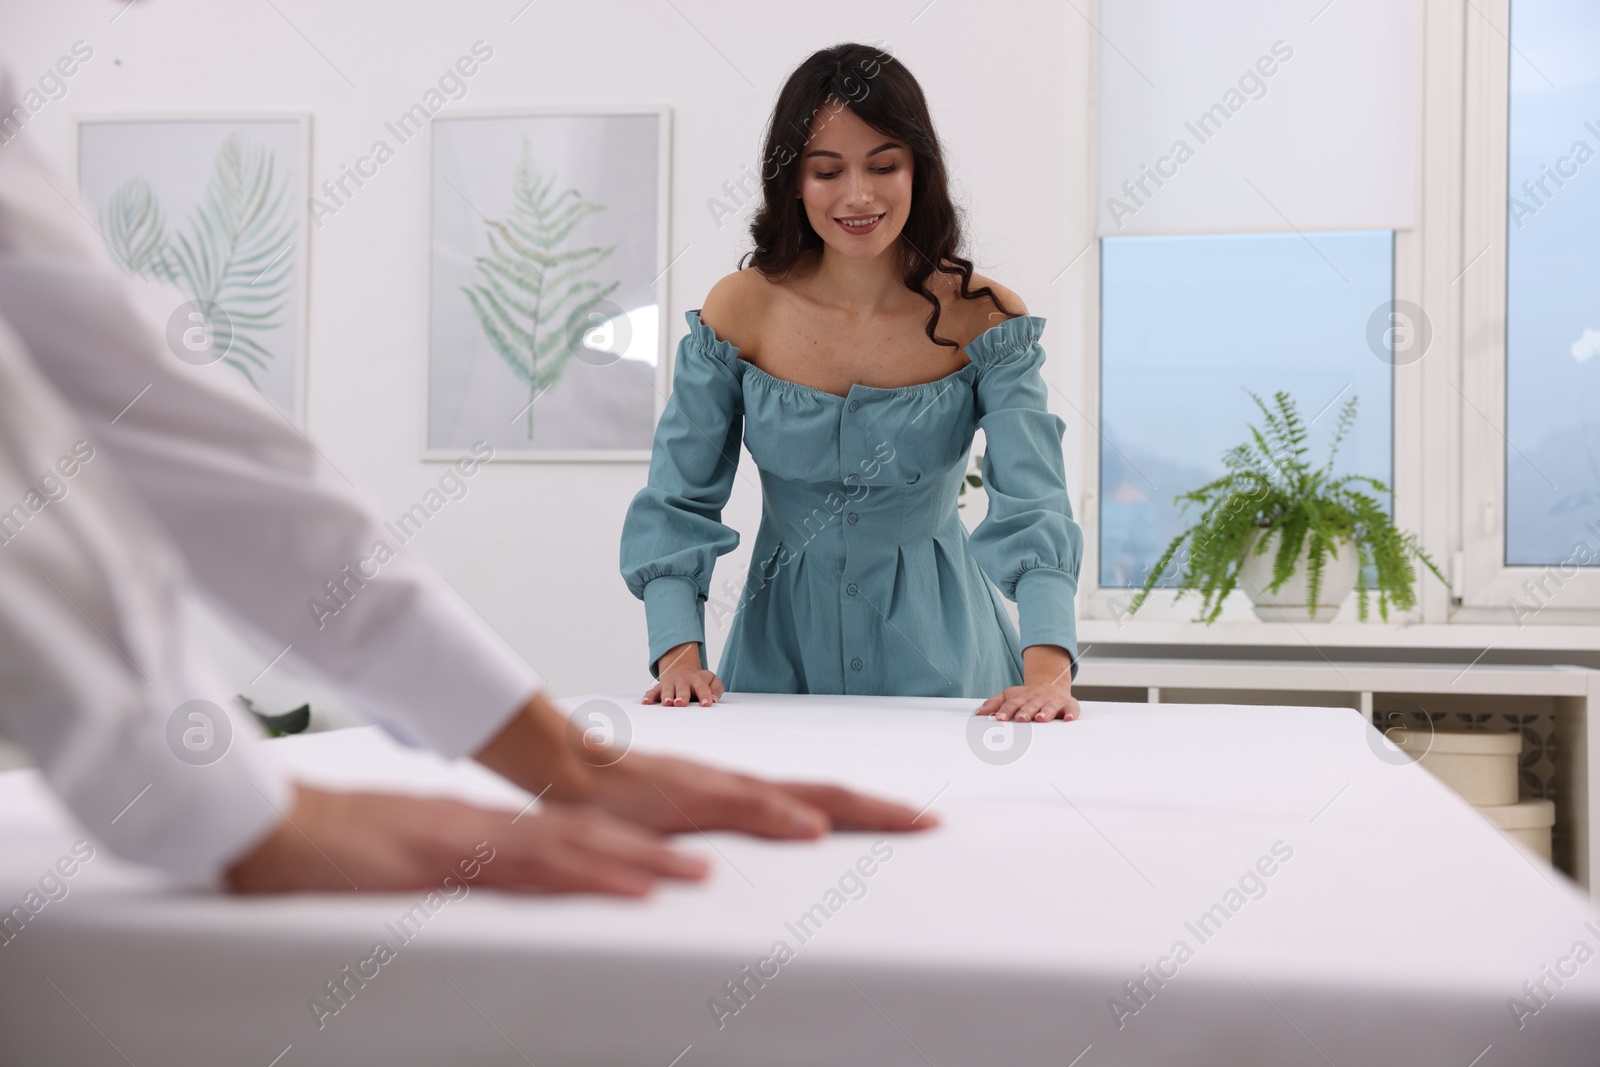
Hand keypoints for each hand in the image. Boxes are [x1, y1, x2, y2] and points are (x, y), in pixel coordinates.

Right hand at [224, 784, 708, 896]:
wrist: (267, 828)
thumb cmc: (326, 850)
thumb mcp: (397, 865)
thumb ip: (441, 874)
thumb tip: (470, 890)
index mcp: (475, 832)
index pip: (561, 839)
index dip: (619, 850)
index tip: (667, 863)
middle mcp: (483, 829)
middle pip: (584, 838)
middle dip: (650, 855)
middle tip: (708, 870)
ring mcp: (469, 841)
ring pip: (573, 848)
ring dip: (639, 863)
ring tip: (694, 876)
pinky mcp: (447, 860)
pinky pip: (531, 870)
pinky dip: (586, 876)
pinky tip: (627, 887)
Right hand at [474, 691, 939, 838]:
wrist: (572, 767)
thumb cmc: (630, 798)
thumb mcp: (692, 820)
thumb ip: (732, 828)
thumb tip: (776, 843)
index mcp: (748, 793)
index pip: (822, 799)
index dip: (871, 810)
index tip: (916, 823)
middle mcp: (743, 784)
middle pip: (827, 792)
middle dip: (882, 810)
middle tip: (931, 823)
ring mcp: (720, 788)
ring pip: (799, 795)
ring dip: (852, 809)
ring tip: (898, 822)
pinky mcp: (691, 798)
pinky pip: (744, 807)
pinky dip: (782, 816)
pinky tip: (812, 828)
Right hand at [644, 641, 723, 705]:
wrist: (681, 670)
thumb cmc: (699, 682)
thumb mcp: (712, 681)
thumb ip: (716, 689)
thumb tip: (713, 699)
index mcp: (697, 679)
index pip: (702, 687)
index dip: (704, 695)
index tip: (706, 704)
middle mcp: (683, 680)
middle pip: (683, 688)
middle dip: (682, 695)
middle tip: (681, 703)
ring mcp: (670, 683)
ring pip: (667, 690)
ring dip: (667, 696)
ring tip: (667, 703)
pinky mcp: (659, 688)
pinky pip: (653, 692)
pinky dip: (649, 696)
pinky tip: (646, 702)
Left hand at [975, 643, 1079, 721]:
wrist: (1050, 684)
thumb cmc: (1027, 696)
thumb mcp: (1009, 696)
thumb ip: (994, 704)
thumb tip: (977, 714)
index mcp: (1022, 697)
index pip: (1012, 704)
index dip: (1005, 711)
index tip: (999, 718)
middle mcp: (1037, 698)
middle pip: (1030, 705)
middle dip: (1025, 712)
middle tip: (1020, 719)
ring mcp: (1053, 701)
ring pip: (1050, 706)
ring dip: (1046, 712)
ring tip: (1041, 718)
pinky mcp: (1068, 705)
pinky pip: (1071, 709)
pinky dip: (1071, 714)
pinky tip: (1069, 719)